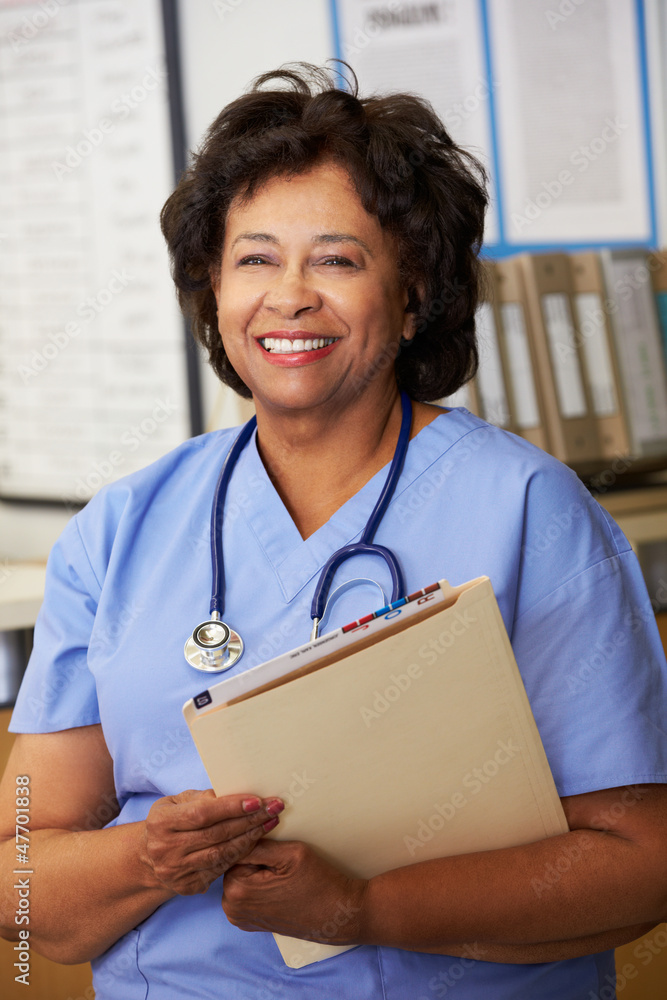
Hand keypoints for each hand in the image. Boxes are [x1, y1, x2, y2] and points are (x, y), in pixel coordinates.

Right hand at [141, 789, 283, 894]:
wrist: (151, 856)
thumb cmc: (172, 820)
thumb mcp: (179, 801)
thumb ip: (204, 798)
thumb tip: (236, 794)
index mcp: (160, 822)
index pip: (202, 814)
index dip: (231, 807)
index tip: (258, 800)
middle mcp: (164, 849)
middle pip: (216, 834)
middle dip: (249, 820)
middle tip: (274, 808)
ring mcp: (175, 871)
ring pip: (221, 854)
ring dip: (251, 837)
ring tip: (271, 822)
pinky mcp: (187, 886)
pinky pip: (221, 869)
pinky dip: (241, 854)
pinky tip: (256, 841)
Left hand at [222, 839, 367, 944]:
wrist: (335, 913)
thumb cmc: (317, 883)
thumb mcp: (289, 853)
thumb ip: (258, 843)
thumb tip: (238, 833)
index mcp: (237, 890)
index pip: (234, 850)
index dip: (254, 840)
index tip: (270, 839)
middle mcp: (231, 907)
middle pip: (235, 864)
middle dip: (253, 856)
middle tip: (279, 857)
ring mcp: (239, 917)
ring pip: (240, 876)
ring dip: (255, 870)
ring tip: (281, 873)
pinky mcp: (249, 922)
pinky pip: (245, 891)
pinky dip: (257, 884)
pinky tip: (278, 884)